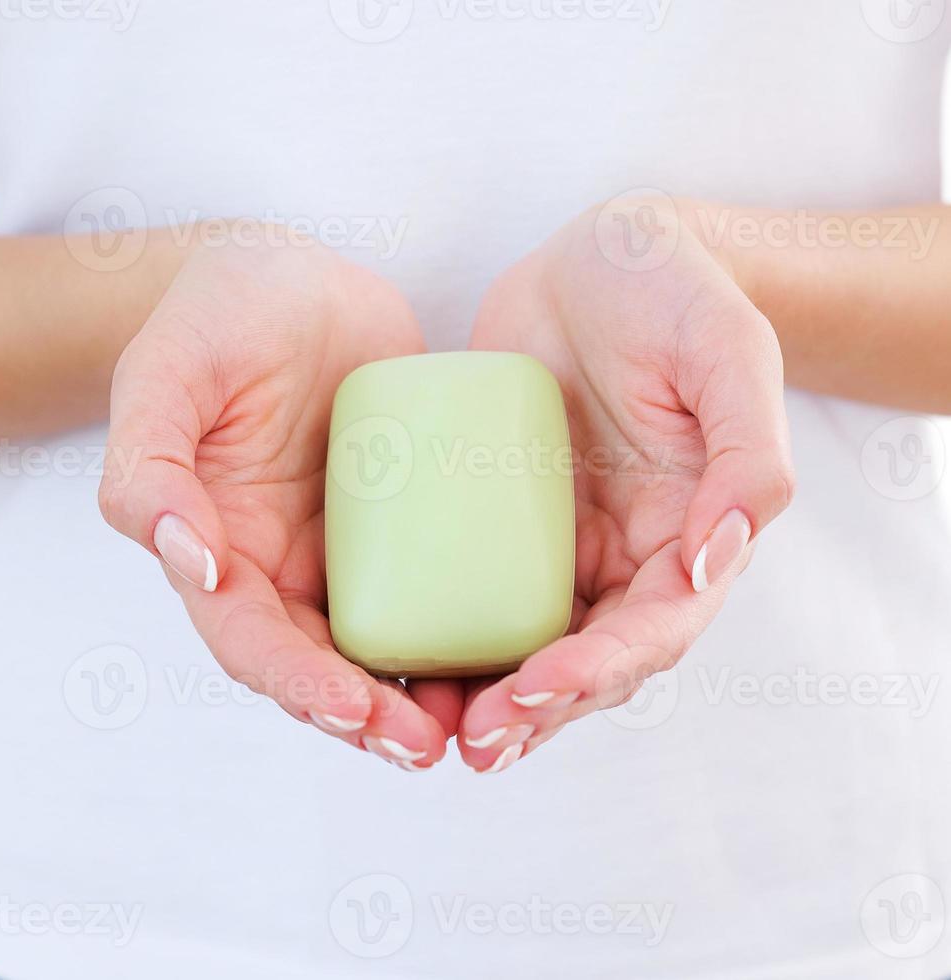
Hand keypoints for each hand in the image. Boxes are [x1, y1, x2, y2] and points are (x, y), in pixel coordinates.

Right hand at [100, 233, 461, 768]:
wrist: (294, 281)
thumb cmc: (218, 318)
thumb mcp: (166, 375)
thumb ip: (150, 467)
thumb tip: (190, 560)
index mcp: (223, 550)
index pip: (254, 643)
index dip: (300, 684)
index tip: (358, 709)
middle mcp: (287, 565)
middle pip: (326, 666)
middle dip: (372, 718)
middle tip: (431, 746)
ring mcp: (353, 548)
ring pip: (388, 642)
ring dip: (426, 691)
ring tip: (479, 718)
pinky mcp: (409, 521)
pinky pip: (438, 582)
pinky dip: (465, 623)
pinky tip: (511, 644)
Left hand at [454, 196, 794, 771]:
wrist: (602, 261)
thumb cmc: (675, 295)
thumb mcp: (727, 351)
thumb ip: (746, 452)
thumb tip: (721, 555)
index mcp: (689, 534)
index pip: (654, 628)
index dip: (600, 672)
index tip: (534, 689)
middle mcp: (625, 554)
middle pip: (586, 659)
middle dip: (534, 710)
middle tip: (472, 741)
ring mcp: (560, 540)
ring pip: (527, 641)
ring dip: (486, 695)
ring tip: (429, 727)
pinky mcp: (501, 517)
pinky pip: (473, 585)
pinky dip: (445, 630)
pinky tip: (398, 654)